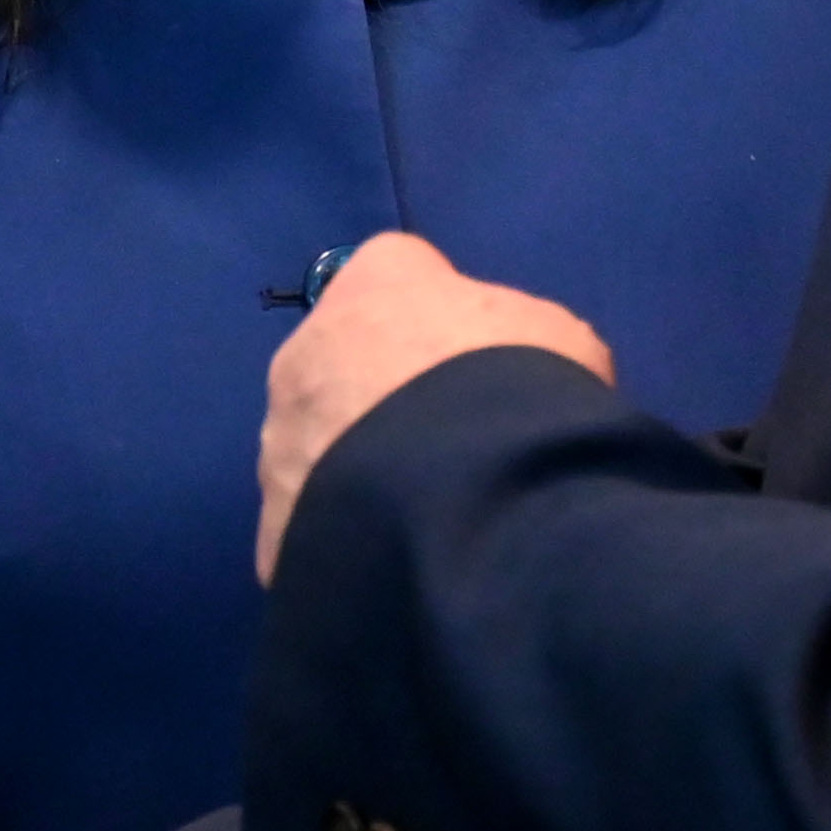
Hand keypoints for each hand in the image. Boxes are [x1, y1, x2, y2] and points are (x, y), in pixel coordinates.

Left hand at [258, 232, 613, 582]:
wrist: (471, 501)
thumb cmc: (521, 392)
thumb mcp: (556, 339)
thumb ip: (515, 337)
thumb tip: (506, 370)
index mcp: (374, 282)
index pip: (395, 273)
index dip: (435, 315)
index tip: (470, 356)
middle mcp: (306, 349)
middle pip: (340, 361)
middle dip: (382, 394)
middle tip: (444, 442)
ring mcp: (280, 438)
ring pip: (314, 445)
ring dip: (356, 466)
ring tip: (420, 512)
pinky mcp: (274, 521)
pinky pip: (309, 523)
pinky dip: (344, 538)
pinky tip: (396, 557)